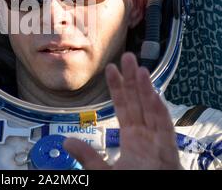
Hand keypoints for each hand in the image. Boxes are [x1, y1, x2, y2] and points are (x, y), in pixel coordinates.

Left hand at [63, 52, 181, 169]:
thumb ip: (87, 156)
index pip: (123, 106)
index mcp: (132, 138)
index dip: (117, 87)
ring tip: (137, 66)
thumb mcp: (103, 172)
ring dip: (144, 86)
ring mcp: (157, 140)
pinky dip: (157, 106)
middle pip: (138, 101)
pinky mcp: (168, 149)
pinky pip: (163, 124)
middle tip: (127, 56)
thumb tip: (65, 142)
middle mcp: (145, 134)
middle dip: (132, 79)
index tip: (111, 69)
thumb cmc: (131, 186)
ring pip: (150, 107)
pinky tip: (150, 88)